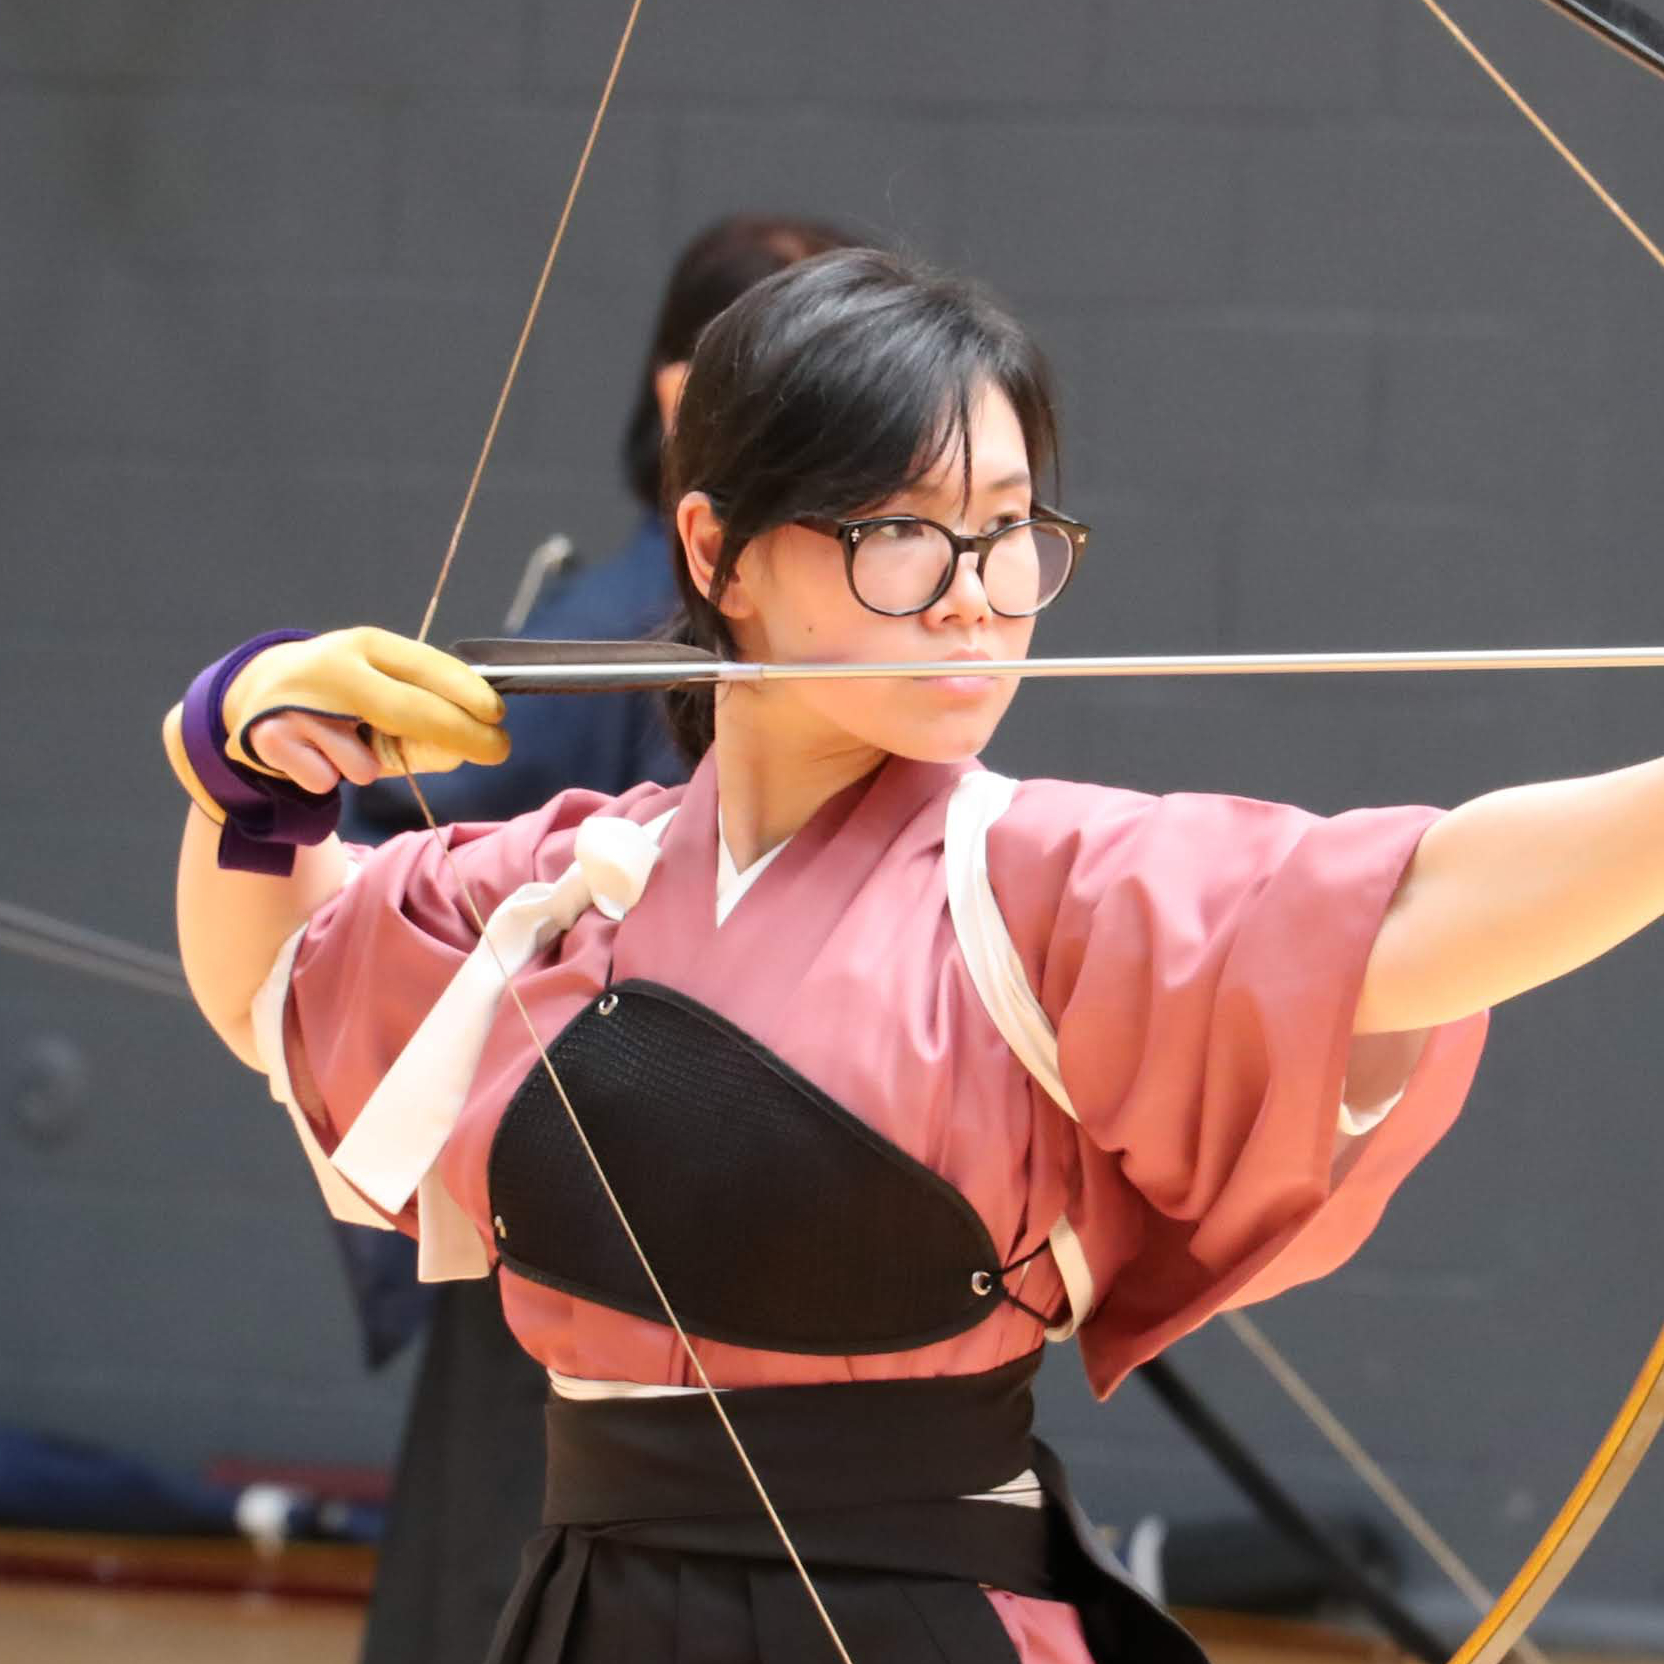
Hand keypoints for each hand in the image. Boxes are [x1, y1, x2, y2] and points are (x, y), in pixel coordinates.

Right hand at [224, 627, 509, 793]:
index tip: (498, 715)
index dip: (467, 691)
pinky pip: (326, 778)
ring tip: (341, 743)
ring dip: (365, 767)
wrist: (252, 697)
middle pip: (411, 708)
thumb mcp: (380, 699)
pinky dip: (326, 776)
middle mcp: (335, 664)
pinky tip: (309, 753)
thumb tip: (463, 751)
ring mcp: (299, 699)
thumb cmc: (337, 702)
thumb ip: (422, 726)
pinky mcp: (270, 735)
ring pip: (364, 761)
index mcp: (368, 645)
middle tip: (497, 751)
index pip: (427, 665)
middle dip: (461, 735)